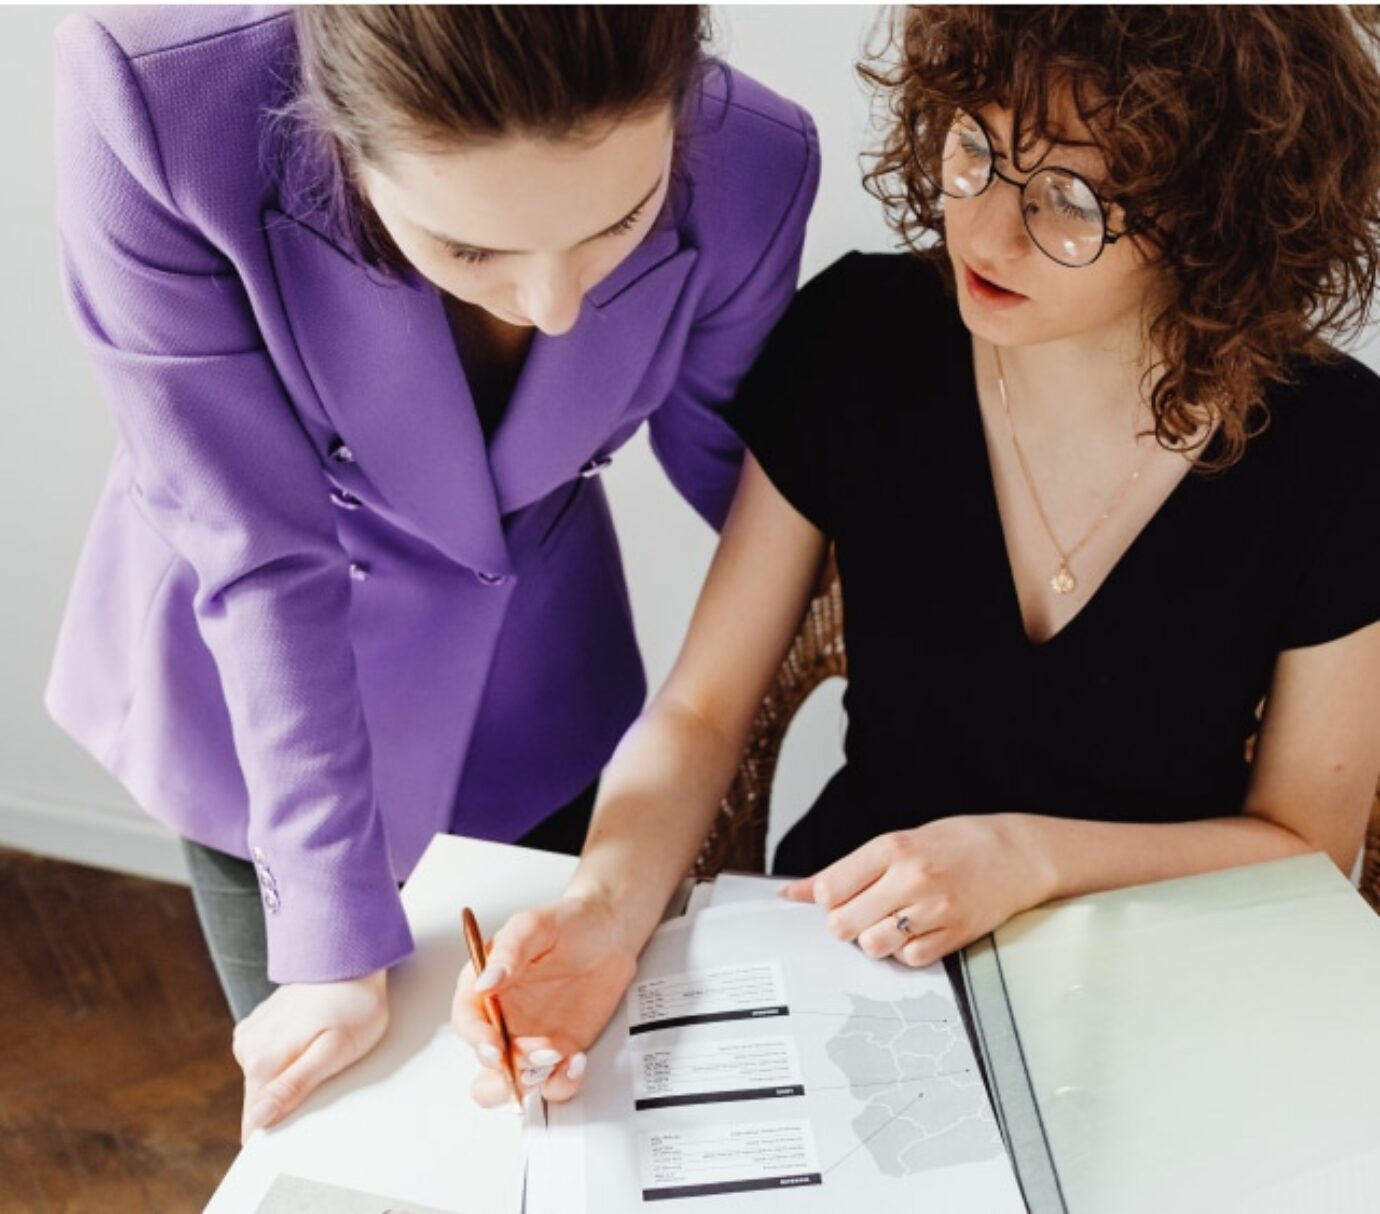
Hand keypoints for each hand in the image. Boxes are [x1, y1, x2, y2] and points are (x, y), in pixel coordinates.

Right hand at [233, 969, 388, 1142]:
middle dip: (289, 1097)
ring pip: (265, 1077)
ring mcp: (251, 1033)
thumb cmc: (354, 1005)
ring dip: (289, 1073)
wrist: (352, 957)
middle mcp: (247, 1047)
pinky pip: (268, 1055)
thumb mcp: (334, 1051)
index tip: (304, 1116)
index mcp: (261, 1060)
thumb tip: (258, 1119)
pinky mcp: (259, 1024)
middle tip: (324, 1071)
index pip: (254, 1122)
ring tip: (319, 1048)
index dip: (279, 1129)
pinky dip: (287, 1054)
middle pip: (262, 1099)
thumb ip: (294, 1086)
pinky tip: (309, 1036)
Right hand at [451, 895, 639, 1107]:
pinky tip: (577, 1060)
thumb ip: (511, 949)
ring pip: (514, 1084)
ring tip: (558, 1055)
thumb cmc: (569, 922)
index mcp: (485, 987)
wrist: (610, 933)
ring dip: (532, 1081)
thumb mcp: (536, 924)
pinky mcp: (558, 1052)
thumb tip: (485, 981)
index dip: (476, 1037)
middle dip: (504, 1073)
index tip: (494, 1045)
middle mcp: (502, 1019)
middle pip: (484, 1064)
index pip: (466, 1020)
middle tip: (531, 1059)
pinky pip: (551, 1084)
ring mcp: (529, 1039)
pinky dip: (562, 1083)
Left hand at [781, 815, 1053, 966]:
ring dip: (873, 940)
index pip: (828, 889)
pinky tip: (915, 932)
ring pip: (873, 946)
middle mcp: (911, 878)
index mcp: (892, 847)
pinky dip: (905, 952)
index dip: (824, 899)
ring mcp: (935, 909)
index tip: (837, 895)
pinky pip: (909, 960)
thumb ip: (844, 870)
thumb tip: (791, 892)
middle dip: (844, 923)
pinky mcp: (954, 935)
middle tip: (862, 912)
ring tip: (889, 923)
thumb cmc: (953, 844)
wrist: (1016, 854)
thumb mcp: (897, 842)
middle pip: (843, 924)